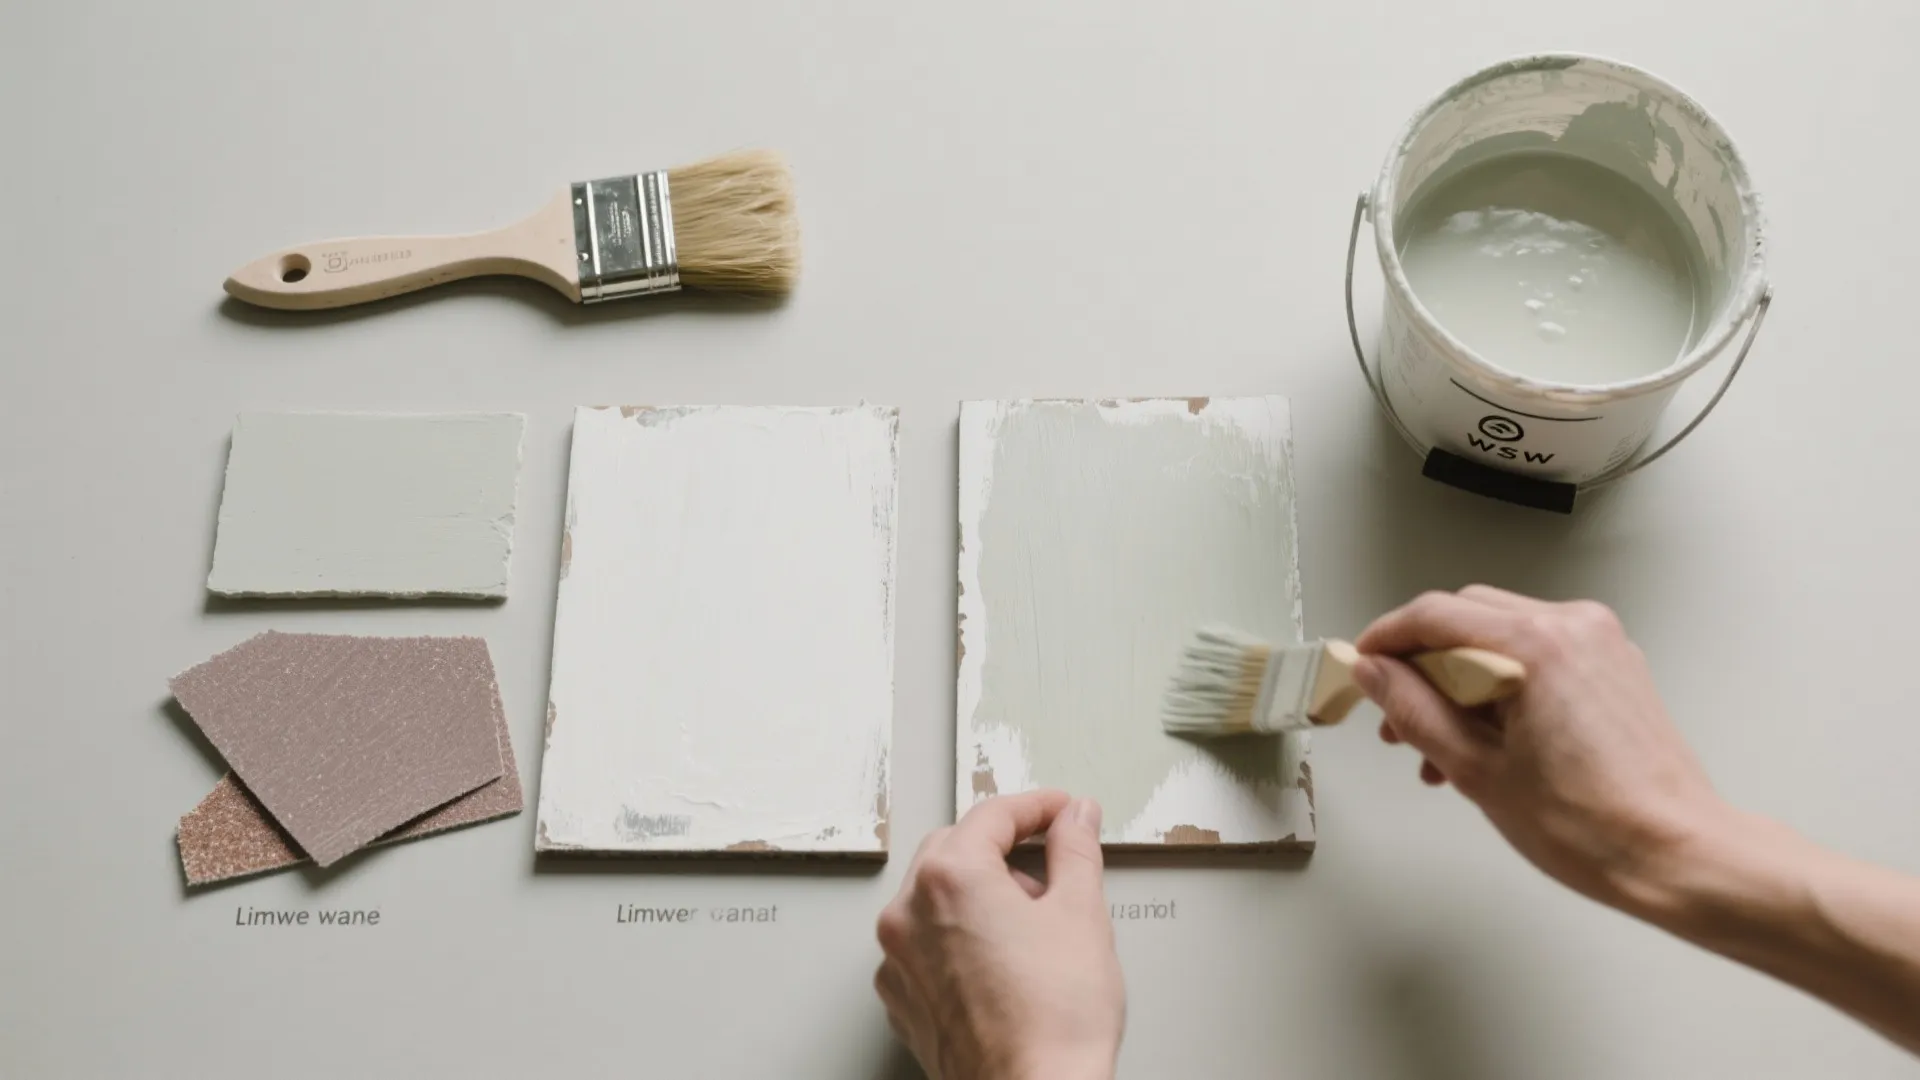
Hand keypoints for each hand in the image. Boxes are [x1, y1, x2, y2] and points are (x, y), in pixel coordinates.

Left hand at [875, 790, 1123, 1079]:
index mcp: (949, 877)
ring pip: (935, 900)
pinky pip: (925, 947)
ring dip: (979, 896)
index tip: (1062, 812)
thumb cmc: (1055, 1021)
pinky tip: (1003, 961)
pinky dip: (958, 939)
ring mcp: (898, 961)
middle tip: (1051, 863)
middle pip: (954, 850)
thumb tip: (1075, 820)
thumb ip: (1075, 850)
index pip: (993, 816)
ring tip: (1033, 926)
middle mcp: (908, 914)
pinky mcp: (902, 1001)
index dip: (1037, 808)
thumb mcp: (1082, 914)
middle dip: (1002, 850)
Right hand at [1352, 586, 1728, 910]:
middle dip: (1422, 663)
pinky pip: (1537, 656)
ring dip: (1459, 679)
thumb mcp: (1476, 770)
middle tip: (1393, 714)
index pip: (1435, 615)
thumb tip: (1374, 675)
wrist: (1676, 855)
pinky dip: (1501, 685)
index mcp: (1536, 644)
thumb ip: (1413, 711)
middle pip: (1467, 618)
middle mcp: (1573, 627)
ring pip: (1500, 638)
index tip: (1360, 666)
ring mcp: (1599, 644)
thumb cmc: (1594, 825)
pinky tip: (1484, 741)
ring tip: (1437, 747)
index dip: (1386, 640)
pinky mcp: (1613, 667)